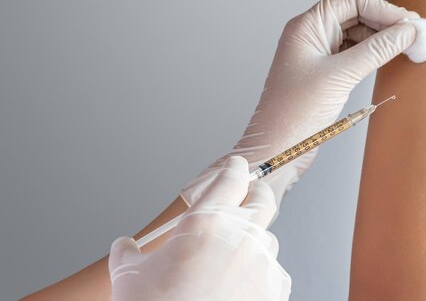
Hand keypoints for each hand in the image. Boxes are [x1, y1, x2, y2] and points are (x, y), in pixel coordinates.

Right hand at [109, 156, 290, 300]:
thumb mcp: (129, 274)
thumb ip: (128, 251)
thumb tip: (125, 245)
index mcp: (206, 222)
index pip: (231, 178)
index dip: (235, 168)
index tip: (237, 165)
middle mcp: (240, 236)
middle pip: (263, 199)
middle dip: (256, 192)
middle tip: (249, 193)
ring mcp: (260, 263)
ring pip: (266, 238)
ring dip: (253, 238)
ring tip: (234, 252)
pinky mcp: (274, 288)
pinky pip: (272, 270)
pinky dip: (259, 272)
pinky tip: (241, 282)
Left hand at [182, 0, 425, 216]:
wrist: (278, 149)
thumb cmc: (294, 113)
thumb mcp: (340, 76)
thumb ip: (377, 50)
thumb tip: (407, 31)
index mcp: (307, 26)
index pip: (351, 0)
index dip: (382, 8)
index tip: (408, 23)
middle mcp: (310, 35)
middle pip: (356, 14)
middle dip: (385, 22)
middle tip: (414, 34)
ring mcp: (317, 54)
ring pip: (356, 34)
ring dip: (381, 38)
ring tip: (407, 46)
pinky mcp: (324, 73)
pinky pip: (352, 54)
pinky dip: (372, 54)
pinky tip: (389, 59)